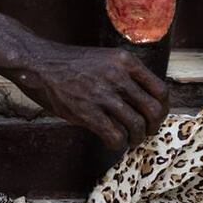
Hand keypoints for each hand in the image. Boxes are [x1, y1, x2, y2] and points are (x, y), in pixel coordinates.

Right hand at [6, 43, 169, 149]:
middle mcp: (118, 77)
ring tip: (128, 140)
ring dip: (135, 138)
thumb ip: (125, 76)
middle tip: (144, 133)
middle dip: (152, 127)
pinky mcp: (87, 112)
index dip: (163, 109)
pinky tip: (111, 141)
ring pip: (137, 126)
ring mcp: (103, 95)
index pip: (161, 90)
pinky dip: (118, 144)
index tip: (156, 117)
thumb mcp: (105, 59)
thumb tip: (143, 101)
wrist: (39, 63)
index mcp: (125, 62)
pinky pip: (115, 135)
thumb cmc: (71, 64)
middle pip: (153, 111)